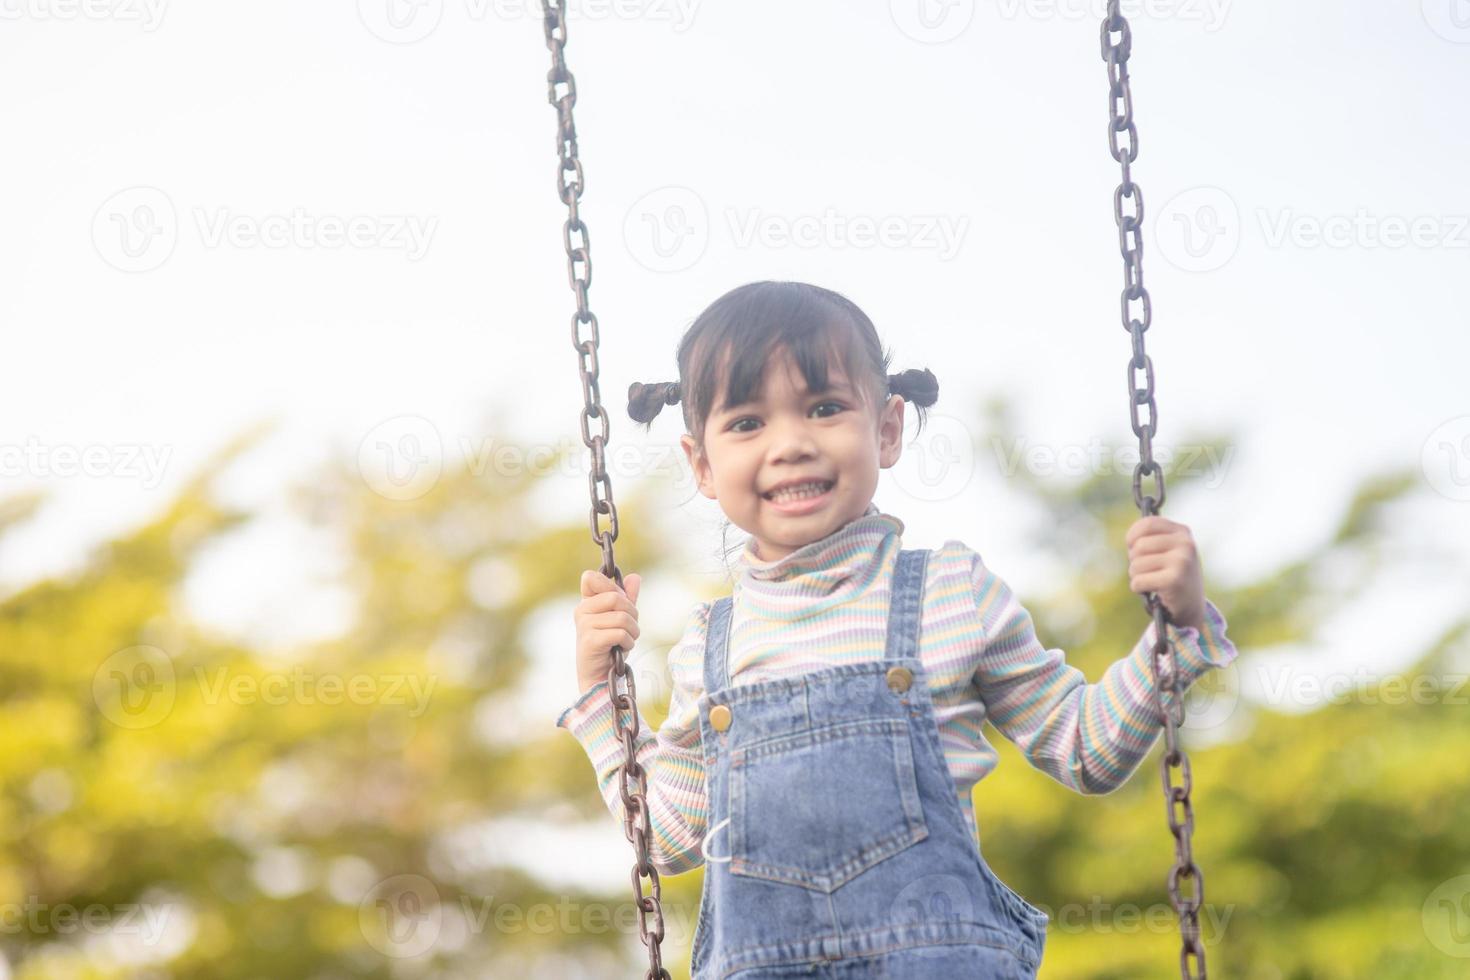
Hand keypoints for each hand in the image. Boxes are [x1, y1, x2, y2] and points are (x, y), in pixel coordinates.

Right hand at [574, 570, 641, 694]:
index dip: (611, 586)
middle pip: (616, 597)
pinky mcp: (590, 640)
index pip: (591, 577)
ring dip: (633, 631)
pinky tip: (621, 649)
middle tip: (631, 628)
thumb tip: (635, 577)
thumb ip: (627, 598)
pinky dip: (628, 642)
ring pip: (622, 617)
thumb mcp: (621, 619)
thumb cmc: (610, 646)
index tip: (619, 604)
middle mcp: (581, 610)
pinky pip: (620, 633)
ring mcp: (584, 625)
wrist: (600, 676)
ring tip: (627, 640)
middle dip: (632, 613)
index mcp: (586, 602)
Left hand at [1125, 516, 1204, 631]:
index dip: (1132, 535)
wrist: (1192, 606)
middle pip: (1138, 546)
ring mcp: (1181, 562)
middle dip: (1134, 560)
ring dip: (1136, 576)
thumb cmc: (1173, 575)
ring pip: (1136, 565)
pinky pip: (1138, 581)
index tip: (1131, 546)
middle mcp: (1185, 544)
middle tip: (1146, 570)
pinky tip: (1152, 590)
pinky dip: (1138, 588)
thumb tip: (1130, 540)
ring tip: (1151, 581)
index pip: (1148, 524)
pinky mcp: (1174, 580)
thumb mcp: (1168, 550)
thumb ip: (1152, 539)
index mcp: (1183, 532)